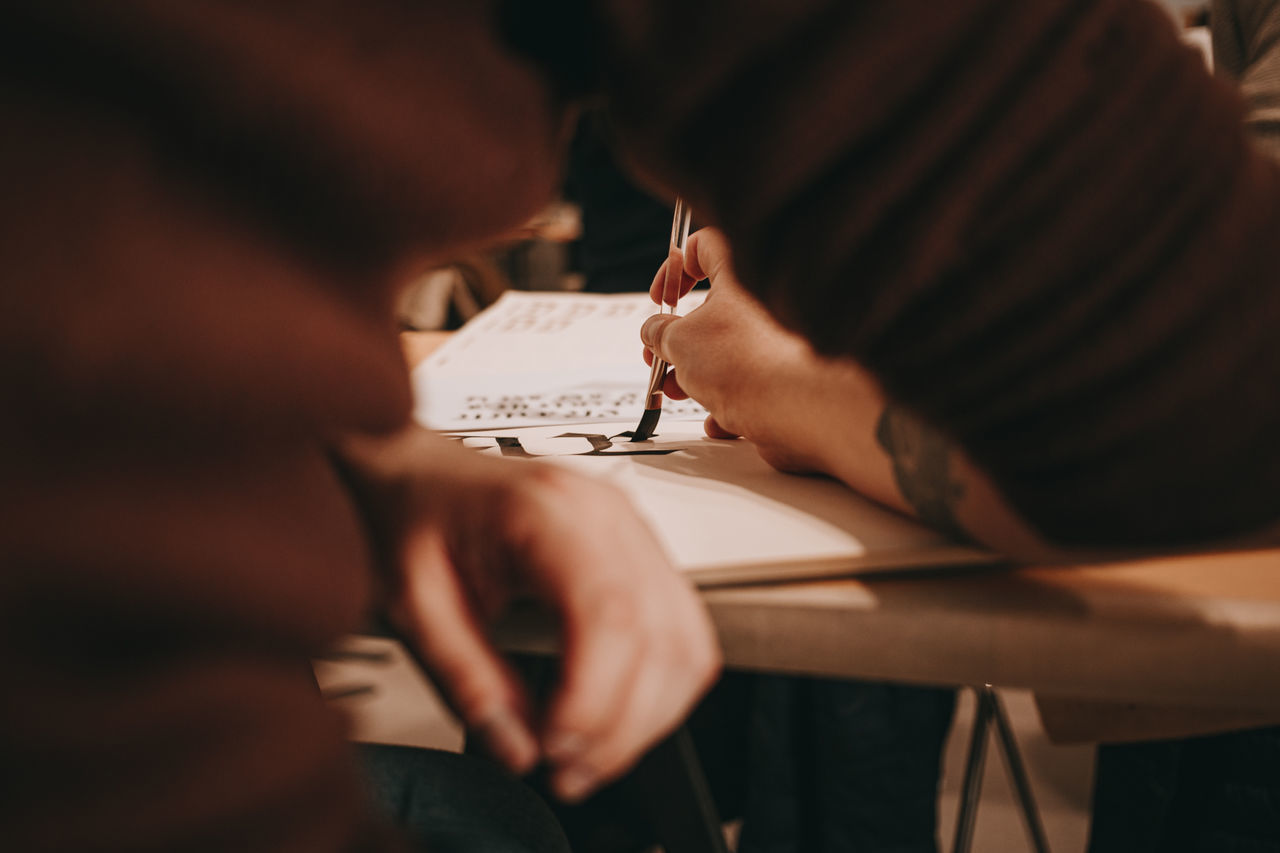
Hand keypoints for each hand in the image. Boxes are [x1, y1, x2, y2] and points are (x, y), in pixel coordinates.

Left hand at [340, 427, 720, 801]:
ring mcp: (634, 530)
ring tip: (588, 755)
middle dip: (621, 726)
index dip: (593, 700)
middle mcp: (607, 514)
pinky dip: (663, 689)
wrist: (422, 471)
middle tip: (567, 770)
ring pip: (687, 641)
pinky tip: (618, 718)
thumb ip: (467, 680)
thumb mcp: (413, 603)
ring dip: (649, 717)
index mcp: (547, 513)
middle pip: (659, 637)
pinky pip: (685, 631)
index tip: (552, 747)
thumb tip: (519, 749)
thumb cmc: (415, 515)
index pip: (609, 614)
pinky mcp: (643, 554)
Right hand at [642, 228, 881, 477]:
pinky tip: (720, 418)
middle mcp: (765, 302)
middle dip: (678, 338)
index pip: (704, 248)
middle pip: (713, 310)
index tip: (661, 298)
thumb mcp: (679, 342)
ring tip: (680, 391)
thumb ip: (659, 332)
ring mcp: (780, 340)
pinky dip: (730, 401)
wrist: (799, 409)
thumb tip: (654, 331)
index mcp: (741, 274)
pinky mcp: (789, 377)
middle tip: (659, 355)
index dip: (675, 270)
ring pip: (729, 352)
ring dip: (696, 375)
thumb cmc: (748, 364)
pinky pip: (751, 384)